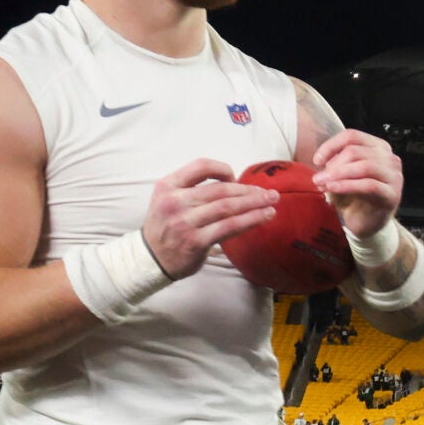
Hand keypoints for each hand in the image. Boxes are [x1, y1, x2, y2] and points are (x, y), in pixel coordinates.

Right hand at [142, 158, 276, 277]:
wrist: (151, 258)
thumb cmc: (166, 226)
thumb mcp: (168, 199)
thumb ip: (193, 189)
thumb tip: (234, 184)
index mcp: (168, 185)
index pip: (200, 166)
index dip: (222, 169)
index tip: (235, 177)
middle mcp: (175, 201)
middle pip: (220, 190)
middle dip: (248, 190)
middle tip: (269, 192)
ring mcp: (185, 222)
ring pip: (227, 208)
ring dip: (254, 203)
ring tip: (272, 202)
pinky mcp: (196, 241)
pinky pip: (229, 227)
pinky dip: (250, 220)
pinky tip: (264, 217)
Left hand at [311, 128, 404, 240]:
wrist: (366, 223)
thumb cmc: (355, 197)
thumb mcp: (342, 174)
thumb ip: (335, 162)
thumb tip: (321, 159)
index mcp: (378, 147)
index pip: (352, 136)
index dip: (331, 145)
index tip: (317, 160)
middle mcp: (389, 158)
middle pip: (356, 151)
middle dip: (333, 164)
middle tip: (318, 178)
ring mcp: (394, 176)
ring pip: (364, 166)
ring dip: (339, 174)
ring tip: (323, 183)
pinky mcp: (392, 194)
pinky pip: (368, 185)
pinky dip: (347, 185)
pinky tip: (333, 189)